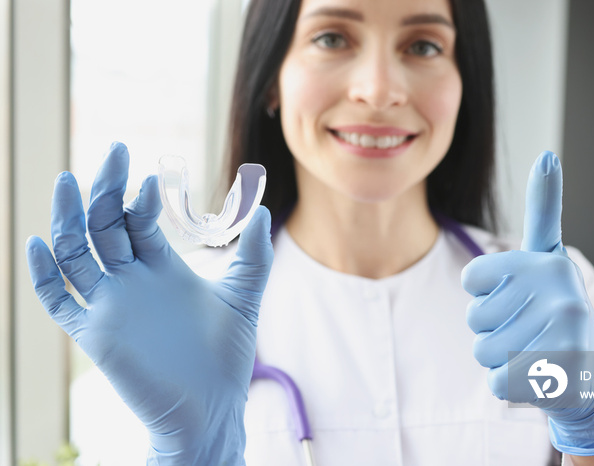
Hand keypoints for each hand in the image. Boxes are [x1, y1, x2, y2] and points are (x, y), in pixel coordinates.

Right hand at [26, 142, 273, 464]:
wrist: (212, 407)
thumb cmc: (227, 354)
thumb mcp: (244, 294)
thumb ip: (253, 253)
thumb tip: (264, 210)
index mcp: (159, 266)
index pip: (136, 220)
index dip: (140, 196)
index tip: (152, 175)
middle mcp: (130, 280)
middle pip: (104, 225)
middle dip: (105, 190)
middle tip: (113, 152)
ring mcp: (111, 306)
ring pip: (76, 254)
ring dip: (68, 219)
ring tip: (67, 180)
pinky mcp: (97, 335)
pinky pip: (60, 303)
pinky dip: (44, 276)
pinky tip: (39, 245)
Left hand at [461, 151, 593, 455]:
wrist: (591, 375)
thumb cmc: (552, 313)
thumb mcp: (546, 259)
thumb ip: (543, 211)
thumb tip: (547, 156)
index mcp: (546, 260)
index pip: (472, 278)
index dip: (482, 292)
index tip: (512, 292)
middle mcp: (560, 287)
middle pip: (474, 318)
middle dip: (491, 331)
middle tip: (527, 330)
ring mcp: (566, 328)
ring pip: (484, 350)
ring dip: (500, 358)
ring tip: (533, 351)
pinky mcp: (564, 369)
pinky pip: (499, 381)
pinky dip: (511, 385)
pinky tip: (539, 376)